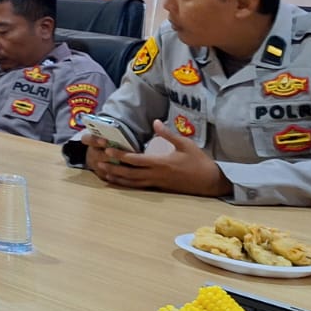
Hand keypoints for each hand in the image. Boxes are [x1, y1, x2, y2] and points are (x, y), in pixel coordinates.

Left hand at [90, 121, 231, 196]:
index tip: (108, 150)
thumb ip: (168, 134)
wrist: (211, 181)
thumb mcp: (185, 144)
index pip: (137, 160)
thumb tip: (155, 122)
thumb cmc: (199, 161)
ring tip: (103, 173)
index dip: (122, 155)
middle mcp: (157, 175)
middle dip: (114, 168)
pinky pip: (140, 187)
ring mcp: (158, 183)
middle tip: (99, 163)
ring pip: (133, 182)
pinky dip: (127, 185)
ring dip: (118, 178)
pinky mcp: (160, 188)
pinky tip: (119, 182)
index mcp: (162, 163)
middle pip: (131, 173)